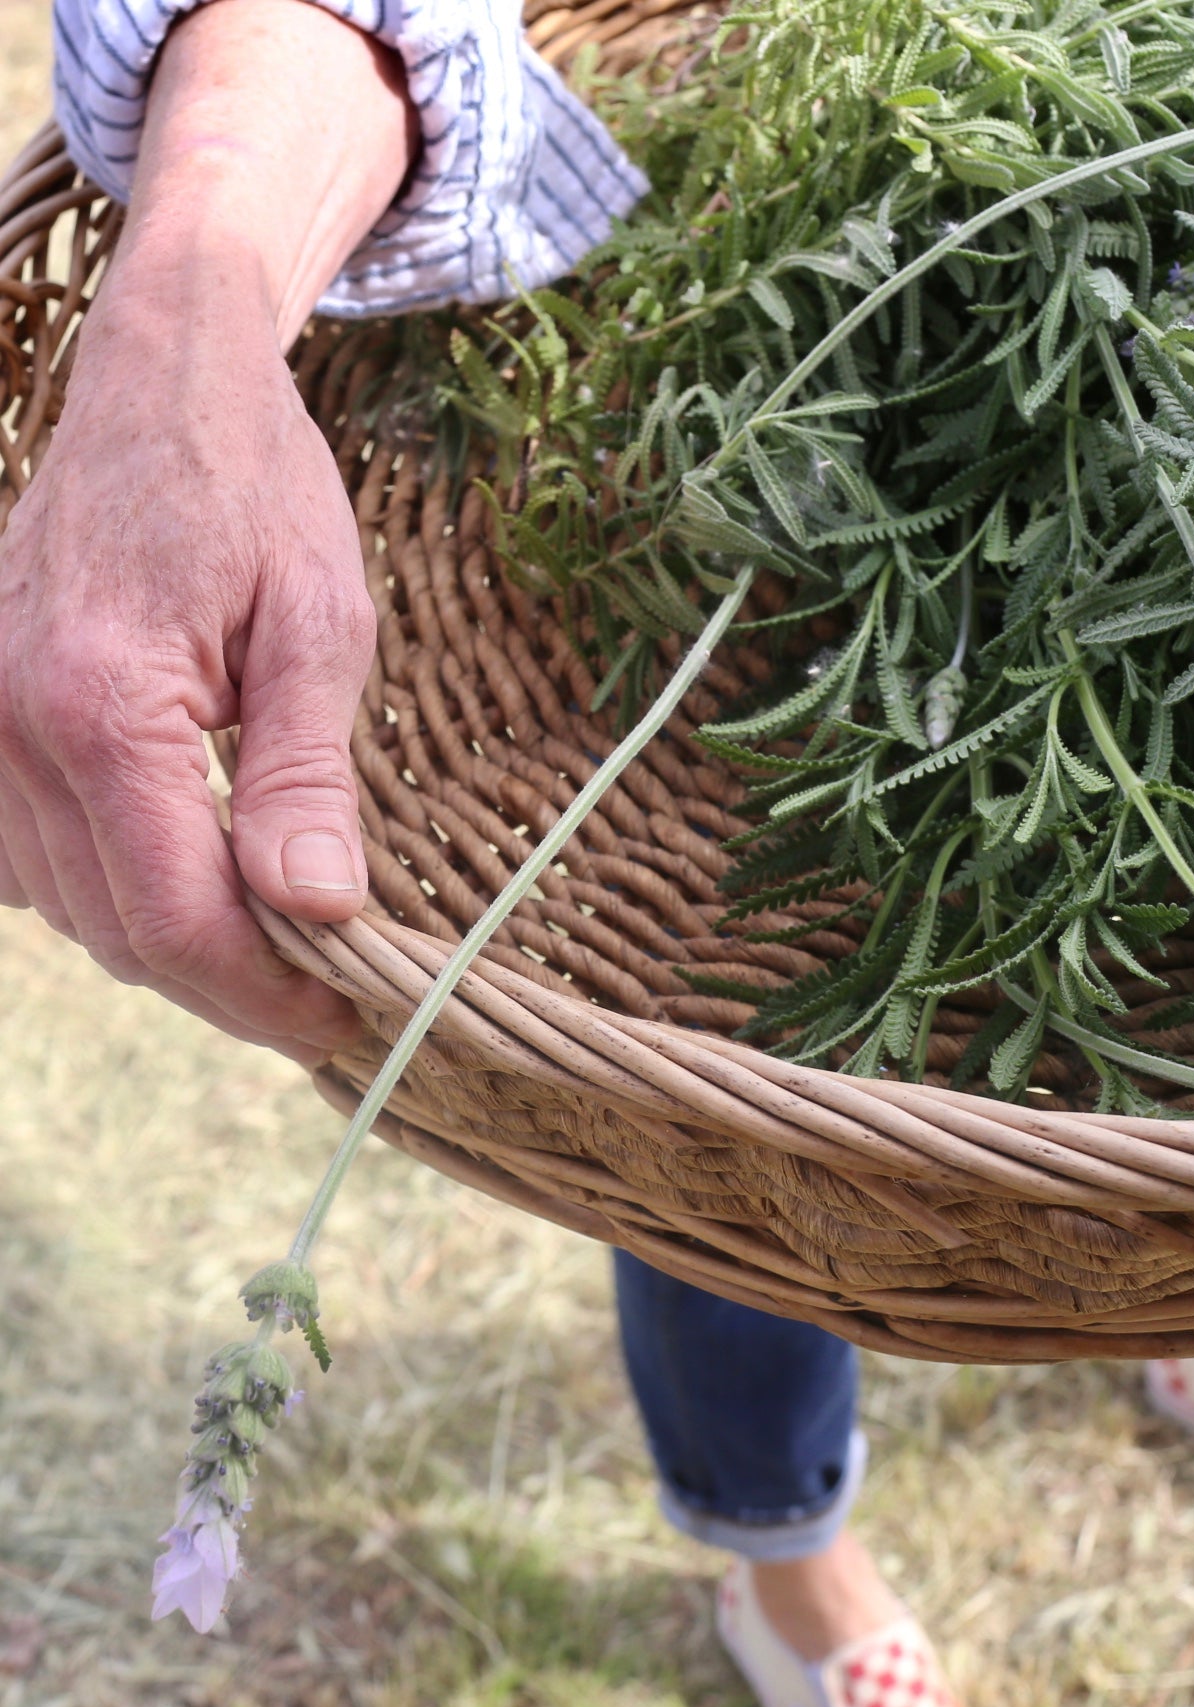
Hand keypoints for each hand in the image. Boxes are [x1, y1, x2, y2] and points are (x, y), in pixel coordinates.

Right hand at [0, 0, 412, 1061]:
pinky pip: (30, 863)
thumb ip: (305, 778)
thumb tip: (320, 911)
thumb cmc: (257, 493)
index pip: (177, 920)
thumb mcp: (319, 629)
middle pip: (121, 934)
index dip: (266, 995)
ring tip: (280, 942)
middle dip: (232, 983)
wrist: (160, 388)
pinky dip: (112, 893)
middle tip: (332, 990)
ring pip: (70, 914)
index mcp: (99, 708)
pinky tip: (187, 876)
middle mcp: (8, 729)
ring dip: (174, 946)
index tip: (346, 1016)